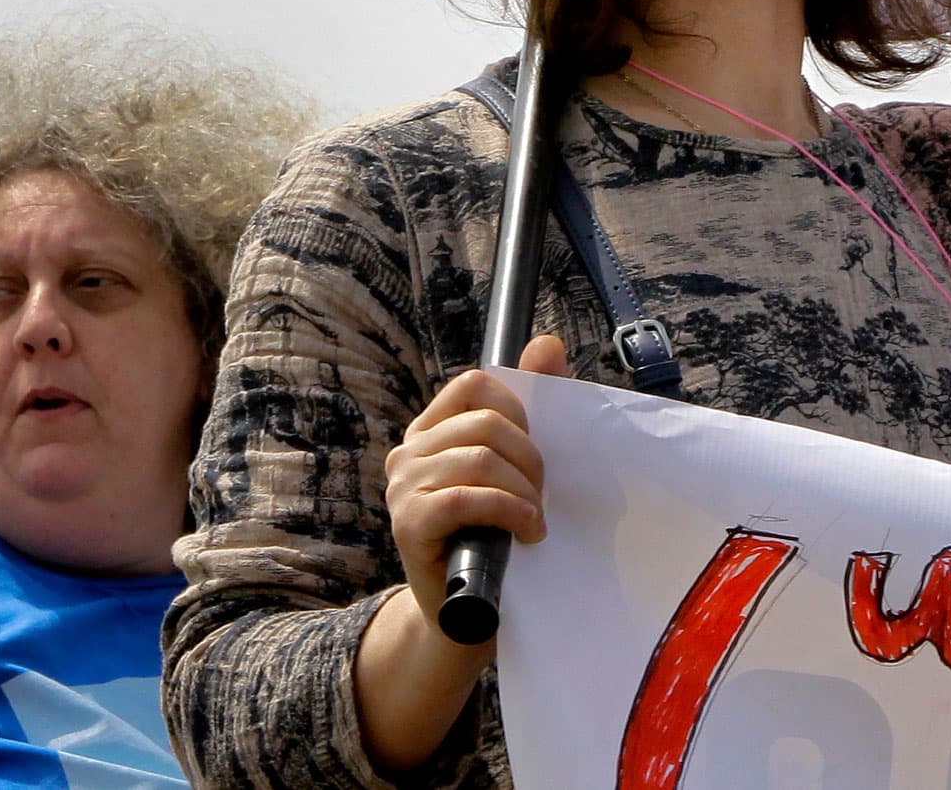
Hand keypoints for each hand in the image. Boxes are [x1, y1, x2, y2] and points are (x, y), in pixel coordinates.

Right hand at [382, 332, 568, 633]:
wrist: (470, 609)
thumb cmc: (496, 532)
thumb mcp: (516, 466)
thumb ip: (531, 404)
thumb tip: (547, 343)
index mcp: (432, 431)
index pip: (475, 385)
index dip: (517, 411)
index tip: (533, 453)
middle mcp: (409, 452)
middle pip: (486, 423)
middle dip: (530, 461)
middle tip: (540, 498)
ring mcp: (403, 488)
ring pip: (481, 459)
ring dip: (524, 492)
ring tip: (533, 521)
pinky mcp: (409, 524)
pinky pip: (467, 498)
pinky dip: (509, 511)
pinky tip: (526, 531)